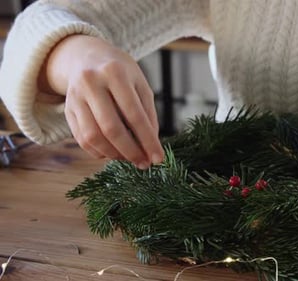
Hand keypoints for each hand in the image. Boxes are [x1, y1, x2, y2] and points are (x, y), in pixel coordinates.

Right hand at [38, 35, 163, 167]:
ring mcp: (75, 97)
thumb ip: (147, 113)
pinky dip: (99, 151)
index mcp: (115, 73)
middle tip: (144, 163)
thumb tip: (151, 145)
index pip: (134, 114)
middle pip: (111, 128)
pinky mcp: (67, 109)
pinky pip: (82, 139)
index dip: (147, 140)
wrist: (86, 56)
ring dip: (114, 154)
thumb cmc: (121, 73)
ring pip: (93, 137)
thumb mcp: (140, 84)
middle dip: (130, 151)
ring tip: (129, 157)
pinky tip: (113, 152)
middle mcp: (91, 83)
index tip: (158, 158)